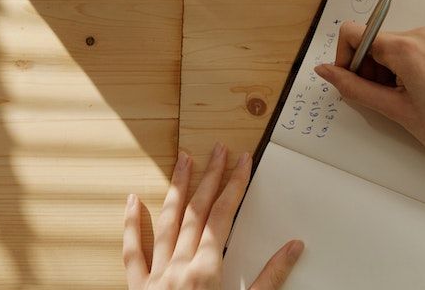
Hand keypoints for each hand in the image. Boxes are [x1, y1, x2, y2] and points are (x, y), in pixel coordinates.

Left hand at [124, 144, 302, 289]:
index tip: (243, 160)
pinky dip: (131, 225)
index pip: (224, 215)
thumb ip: (270, 278)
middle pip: (196, 211)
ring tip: (183, 160)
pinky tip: (133, 201)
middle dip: (209, 177)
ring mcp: (155, 277)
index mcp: (206, 271)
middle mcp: (178, 267)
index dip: (235, 184)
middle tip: (218, 149)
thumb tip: (293, 247)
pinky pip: (132, 252)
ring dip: (177, 189)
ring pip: (165, 222)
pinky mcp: (137, 289)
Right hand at [314, 23, 424, 175]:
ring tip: (396, 101)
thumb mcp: (393, 109)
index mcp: (406, 47)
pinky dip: (393, 71)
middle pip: (368, 41)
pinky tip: (405, 94)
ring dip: (378, 73)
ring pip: (383, 48)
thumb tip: (325, 71)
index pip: (354, 33)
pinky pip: (400, 51)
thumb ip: (354, 88)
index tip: (349, 83)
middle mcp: (418, 35)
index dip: (344, 59)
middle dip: (363, 69)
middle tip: (377, 100)